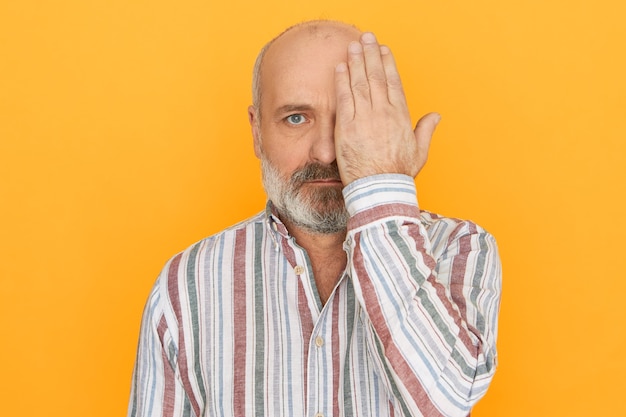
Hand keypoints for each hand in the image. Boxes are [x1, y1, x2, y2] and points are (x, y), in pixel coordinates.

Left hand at [334, 32, 439, 184]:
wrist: (379, 189)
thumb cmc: (398, 174)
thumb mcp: (419, 152)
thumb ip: (426, 130)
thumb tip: (436, 116)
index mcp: (400, 117)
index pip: (394, 83)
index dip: (388, 64)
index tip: (384, 50)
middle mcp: (383, 113)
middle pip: (376, 77)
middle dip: (371, 55)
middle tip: (367, 38)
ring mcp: (365, 119)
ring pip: (360, 83)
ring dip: (356, 62)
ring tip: (353, 46)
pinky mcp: (347, 127)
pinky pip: (344, 98)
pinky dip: (342, 81)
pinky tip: (340, 67)